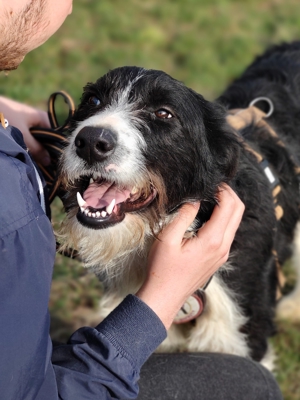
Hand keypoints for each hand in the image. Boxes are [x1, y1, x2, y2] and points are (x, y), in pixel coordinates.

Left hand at [0, 96, 50, 164]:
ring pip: (36, 139)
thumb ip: (36, 149)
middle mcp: (38, 119)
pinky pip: (28, 138)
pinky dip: (27, 145)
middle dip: (44, 151)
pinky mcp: (19, 125)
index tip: (53, 162)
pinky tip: (25, 154)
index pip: (57, 136)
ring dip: (34, 149)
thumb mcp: (22, 136)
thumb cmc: (6, 118)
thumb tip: (48, 162)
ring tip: (34, 161)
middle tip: (43, 165)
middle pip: (47, 138)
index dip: (56, 149)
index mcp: (44, 118)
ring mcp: (28, 122)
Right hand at [136, 184, 244, 328]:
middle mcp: (223, 247)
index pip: (229, 206)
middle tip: (215, 187)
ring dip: (228, 207)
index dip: (223, 190)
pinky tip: (209, 216)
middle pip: (238, 212)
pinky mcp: (218, 259)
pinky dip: (224, 219)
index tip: (211, 183)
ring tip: (211, 198)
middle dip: (230, 194)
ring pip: (235, 223)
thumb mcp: (168, 238)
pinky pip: (228, 233)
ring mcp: (223, 254)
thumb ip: (184, 216)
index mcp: (212, 240)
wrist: (165, 296)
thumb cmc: (163, 269)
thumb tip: (194, 200)